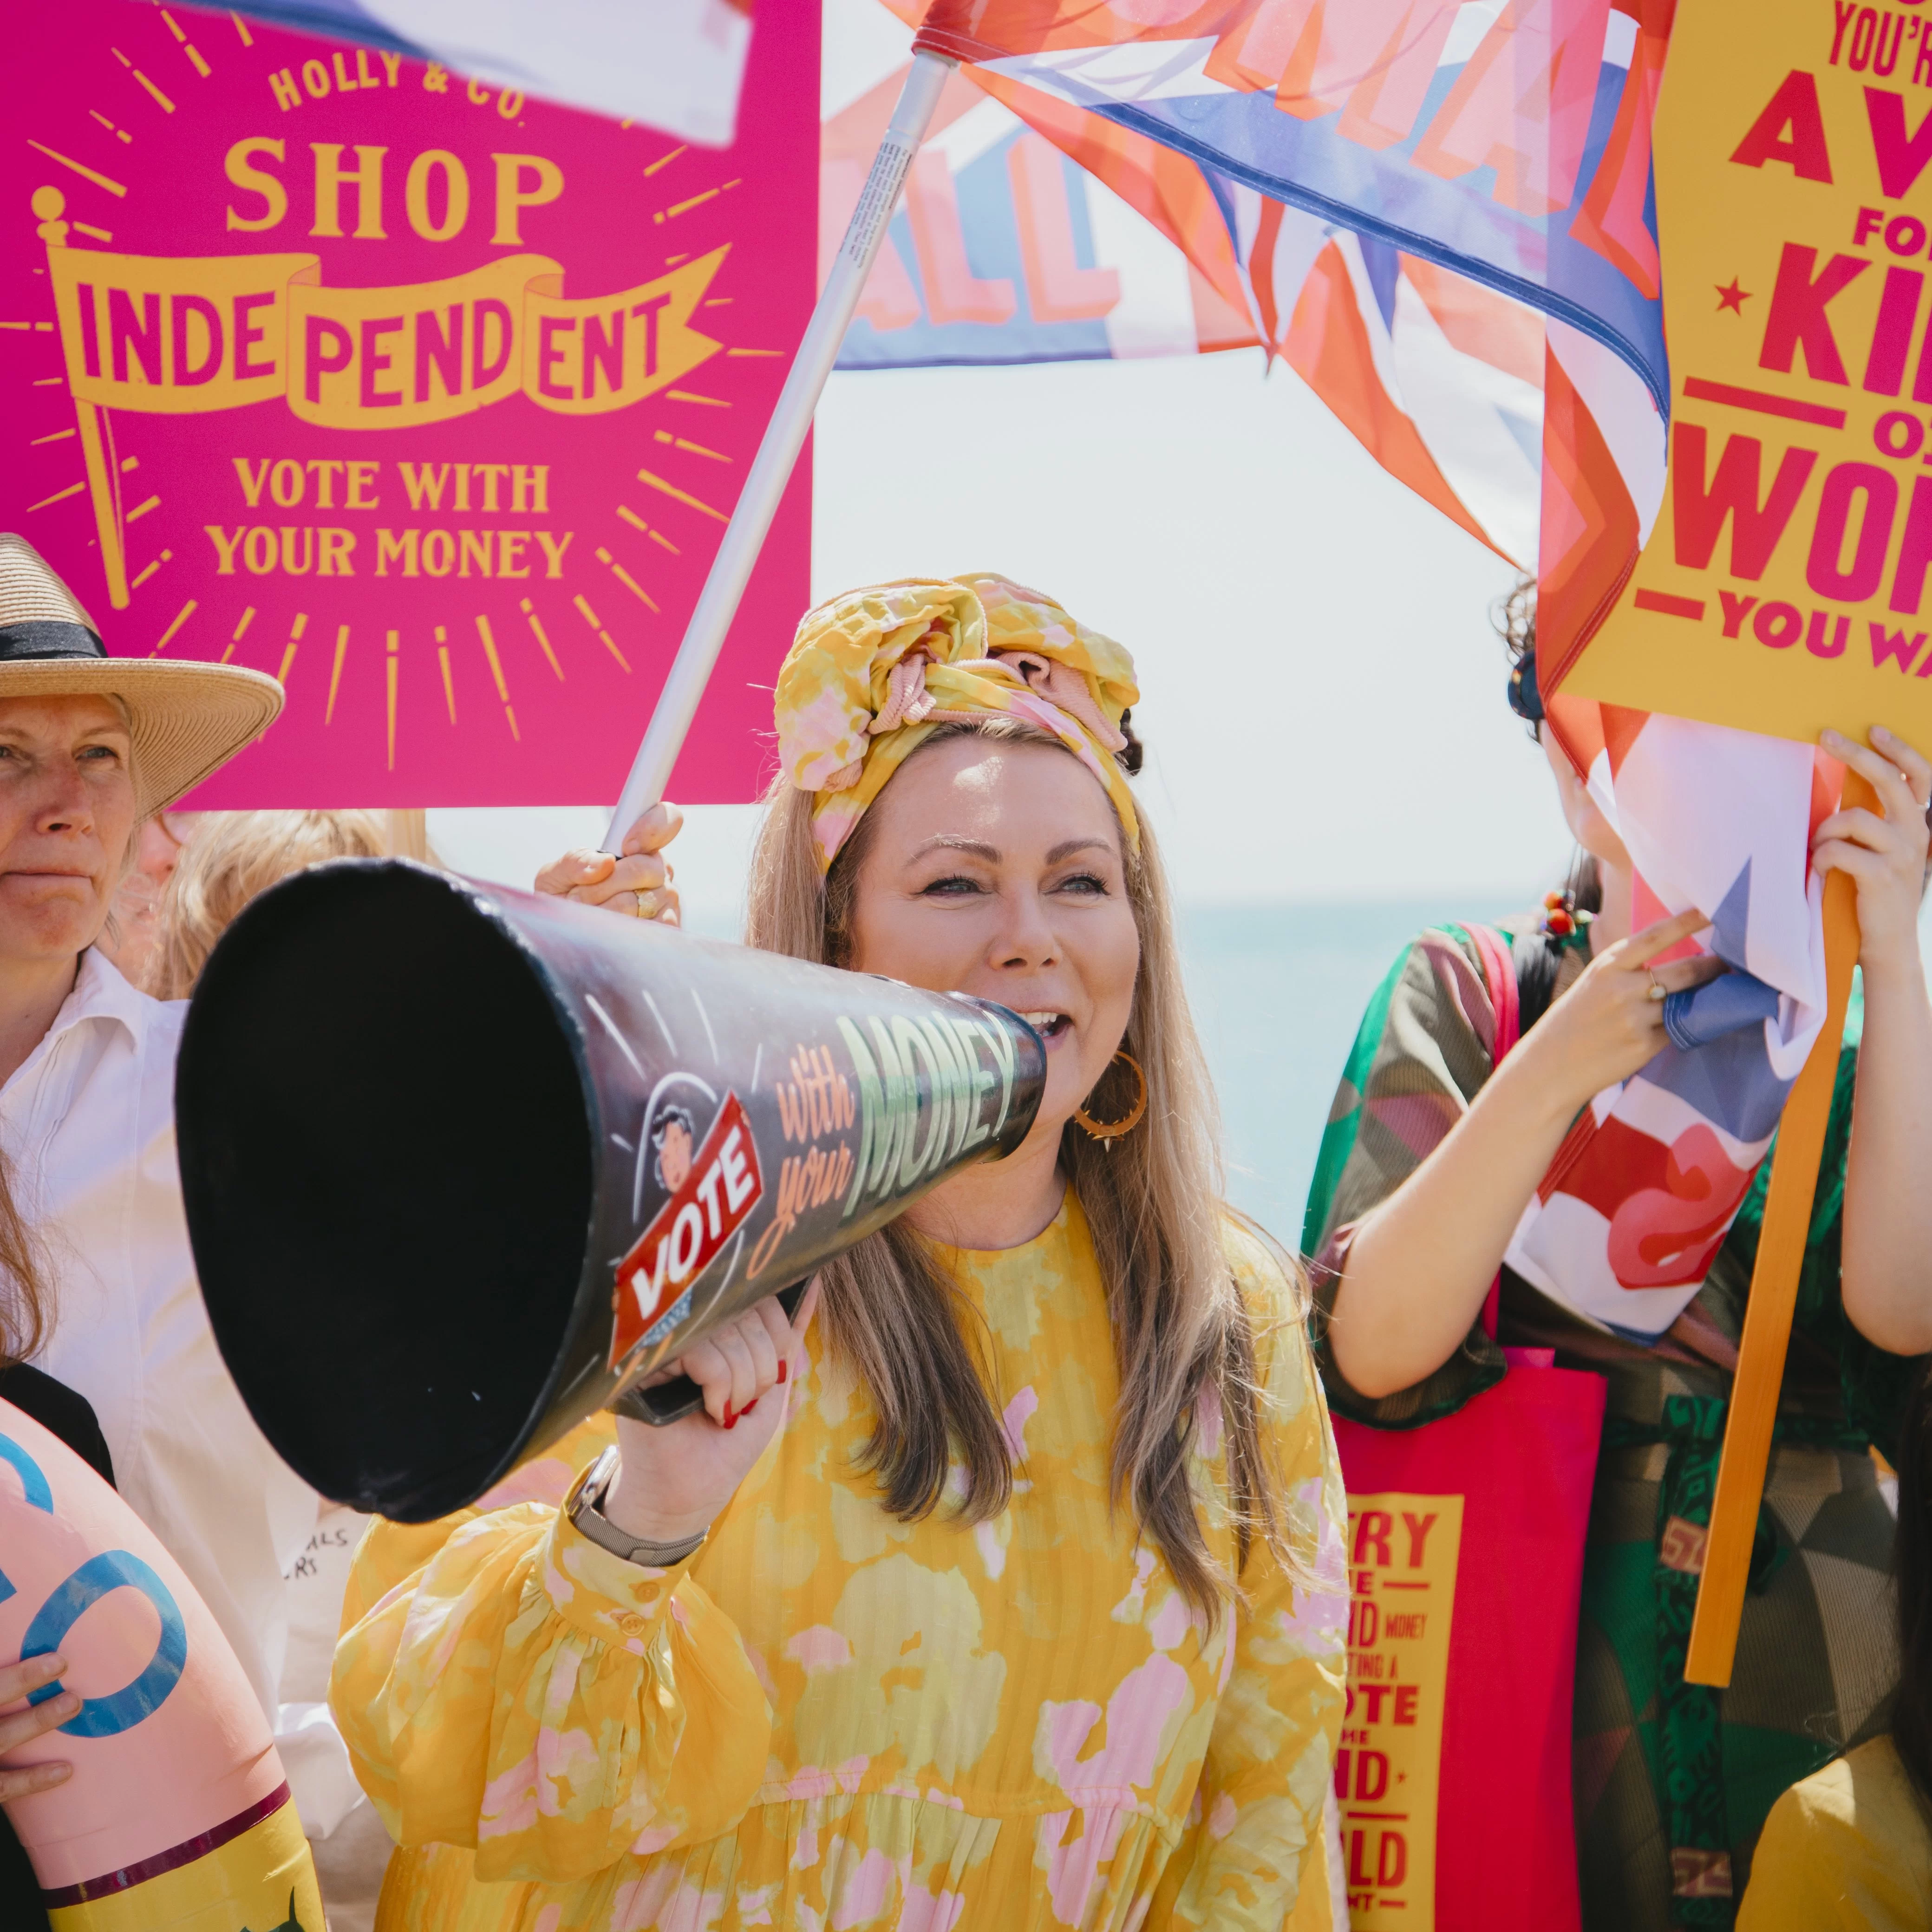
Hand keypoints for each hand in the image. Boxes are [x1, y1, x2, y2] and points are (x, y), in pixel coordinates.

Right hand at [0, 1653, 79, 1800]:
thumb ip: (6, 1682)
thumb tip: (14, 1618)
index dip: (17, 1674)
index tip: (53, 1657)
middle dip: (20, 1680)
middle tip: (61, 1663)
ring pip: (0, 1739)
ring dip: (35, 1721)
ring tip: (72, 1702)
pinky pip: (2, 1787)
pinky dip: (32, 1780)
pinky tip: (66, 1770)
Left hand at [534, 801, 683, 925]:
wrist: (563, 935)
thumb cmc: (563, 899)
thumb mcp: (556, 875)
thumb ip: (577, 861)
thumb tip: (606, 863)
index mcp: (638, 847)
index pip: (666, 820)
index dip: (652, 828)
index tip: (626, 846)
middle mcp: (658, 870)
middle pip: (642, 869)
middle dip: (603, 885)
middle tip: (580, 896)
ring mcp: (667, 900)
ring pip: (638, 902)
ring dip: (603, 912)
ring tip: (589, 916)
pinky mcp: (668, 927)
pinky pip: (651, 928)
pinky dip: (621, 932)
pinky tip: (609, 932)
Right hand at [603, 1282, 818, 1546]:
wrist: (687, 1496)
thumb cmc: (725, 1448)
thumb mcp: (768, 1389)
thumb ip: (785, 1342)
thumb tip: (812, 1285)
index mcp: (716, 1329)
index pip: (758, 1296)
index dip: (777, 1330)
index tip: (771, 1374)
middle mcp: (690, 1329)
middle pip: (745, 1310)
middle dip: (761, 1364)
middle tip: (745, 1402)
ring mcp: (666, 1343)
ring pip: (726, 1332)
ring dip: (741, 1382)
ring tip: (725, 1411)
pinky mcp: (646, 1364)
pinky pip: (702, 1352)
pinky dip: (719, 1385)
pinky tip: (711, 1410)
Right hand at [1513, 908, 1724, 1111]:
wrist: (1550, 1066)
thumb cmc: (1576, 1020)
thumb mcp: (1595, 984)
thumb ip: (1630, 970)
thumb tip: (1682, 960)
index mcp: (1608, 966)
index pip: (1655, 936)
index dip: (1687, 921)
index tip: (1711, 909)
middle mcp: (1621, 988)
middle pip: (1685, 971)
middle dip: (1713, 965)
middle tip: (1733, 960)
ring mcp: (1634, 1018)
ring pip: (1687, 1002)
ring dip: (1709, 996)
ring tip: (1725, 989)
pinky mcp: (1644, 1046)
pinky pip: (1679, 1030)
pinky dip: (1691, 1025)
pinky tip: (1698, 1022)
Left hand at [1817, 726, 1929, 987]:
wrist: (1888, 944)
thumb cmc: (1873, 894)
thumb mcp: (1880, 853)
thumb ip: (1873, 824)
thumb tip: (1842, 793)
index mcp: (1917, 825)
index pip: (1921, 777)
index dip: (1901, 751)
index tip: (1874, 729)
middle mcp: (1916, 834)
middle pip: (1890, 782)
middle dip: (1858, 755)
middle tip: (1828, 736)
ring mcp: (1902, 855)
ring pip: (1855, 818)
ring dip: (1826, 829)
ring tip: (1818, 848)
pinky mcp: (1882, 876)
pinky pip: (1839, 850)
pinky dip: (1821, 857)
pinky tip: (1820, 870)